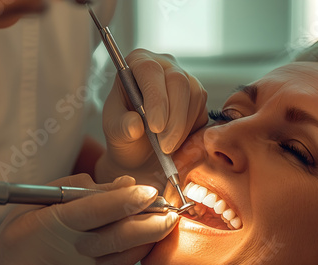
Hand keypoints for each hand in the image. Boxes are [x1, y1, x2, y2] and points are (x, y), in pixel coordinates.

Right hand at [0, 174, 177, 264]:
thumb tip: (122, 184)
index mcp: (52, 226)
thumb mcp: (32, 205)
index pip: (96, 211)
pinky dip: (128, 254)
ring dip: (147, 240)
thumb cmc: (16, 244)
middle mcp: (71, 253)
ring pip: (125, 256)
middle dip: (152, 225)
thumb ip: (75, 189)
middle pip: (121, 238)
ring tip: (162, 223)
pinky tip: (132, 242)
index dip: (126, 201)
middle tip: (172, 213)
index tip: (149, 191)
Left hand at [95, 49, 207, 187]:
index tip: (155, 127)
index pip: (150, 70)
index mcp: (137, 63)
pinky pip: (203, 112)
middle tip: (165, 147)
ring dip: (183, 128)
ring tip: (167, 148)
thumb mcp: (114, 133)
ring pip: (195, 96)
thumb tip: (134, 125)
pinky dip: (192, 132)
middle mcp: (164, 66)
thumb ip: (121, 127)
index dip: (155, 98)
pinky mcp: (198, 99)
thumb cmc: (124, 133)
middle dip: (174, 118)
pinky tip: (176, 144)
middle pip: (178, 81)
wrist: (139, 149)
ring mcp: (185, 80)